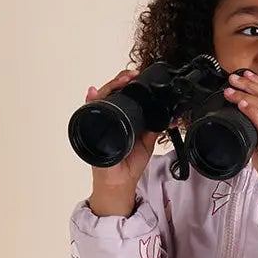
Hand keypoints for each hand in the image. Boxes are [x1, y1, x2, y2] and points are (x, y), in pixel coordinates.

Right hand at [86, 69, 159, 192]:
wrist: (121, 180)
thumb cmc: (130, 163)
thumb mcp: (148, 142)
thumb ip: (155, 128)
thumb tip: (169, 116)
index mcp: (123, 116)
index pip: (122, 93)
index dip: (129, 83)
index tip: (138, 77)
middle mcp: (109, 116)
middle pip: (111, 91)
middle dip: (120, 80)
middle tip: (131, 77)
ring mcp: (99, 120)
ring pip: (101, 97)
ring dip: (109, 87)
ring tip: (120, 81)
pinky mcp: (91, 129)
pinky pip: (89, 112)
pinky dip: (90, 101)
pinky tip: (93, 93)